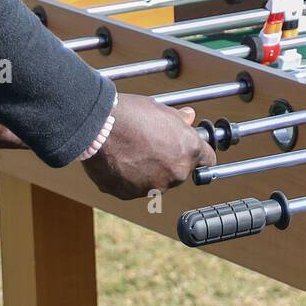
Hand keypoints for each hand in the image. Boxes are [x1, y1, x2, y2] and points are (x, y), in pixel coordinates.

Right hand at [82, 94, 216, 199]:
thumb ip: (179, 120)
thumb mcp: (161, 110)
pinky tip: (118, 162)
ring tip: (129, 152)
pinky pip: (133, 188)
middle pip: (179, 172)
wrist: (98, 126)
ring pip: (156, 182)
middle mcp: (177, 173)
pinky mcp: (131, 194)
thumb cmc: (131, 114)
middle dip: (168, 162)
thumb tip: (189, 117)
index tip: (188, 152)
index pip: (207, 160)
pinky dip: (127, 179)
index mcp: (190, 151)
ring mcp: (154, 186)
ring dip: (148, 172)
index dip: (197, 154)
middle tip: (149, 147)